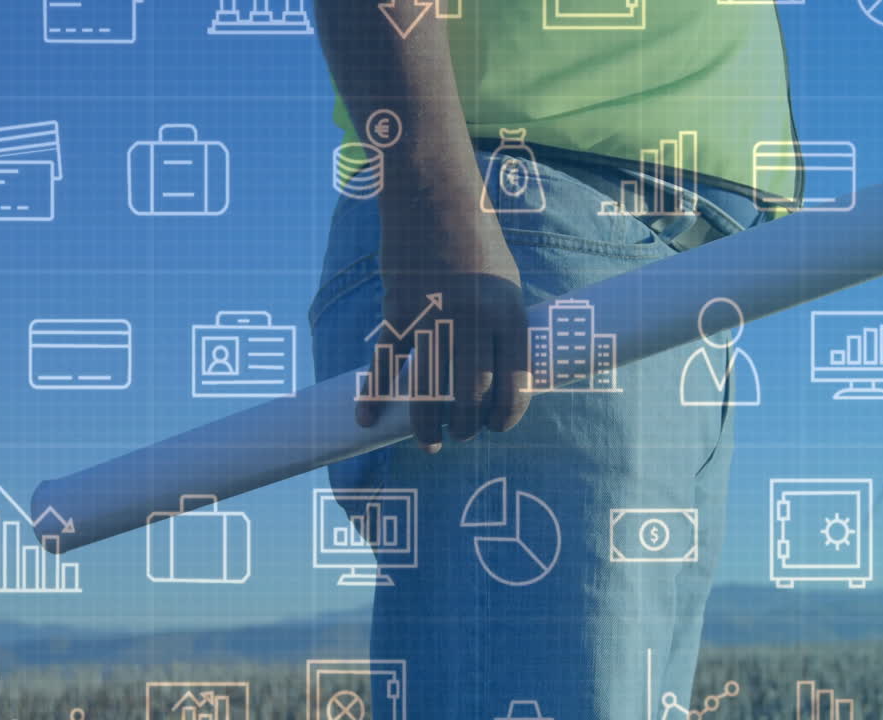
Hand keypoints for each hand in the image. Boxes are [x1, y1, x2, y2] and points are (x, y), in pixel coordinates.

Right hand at [356, 207, 531, 452]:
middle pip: (470, 395)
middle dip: (467, 427)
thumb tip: (501, 375)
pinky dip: (374, 393)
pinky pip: (384, 361)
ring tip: (429, 444)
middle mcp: (474, 320)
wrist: (436, 196)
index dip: (507, 415)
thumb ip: (504, 327)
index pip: (514, 384)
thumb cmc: (478, 242)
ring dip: (427, 426)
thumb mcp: (506, 283)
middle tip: (461, 436)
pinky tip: (368, 418)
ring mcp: (433, 315)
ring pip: (427, 388)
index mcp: (509, 315)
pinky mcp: (398, 309)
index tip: (497, 427)